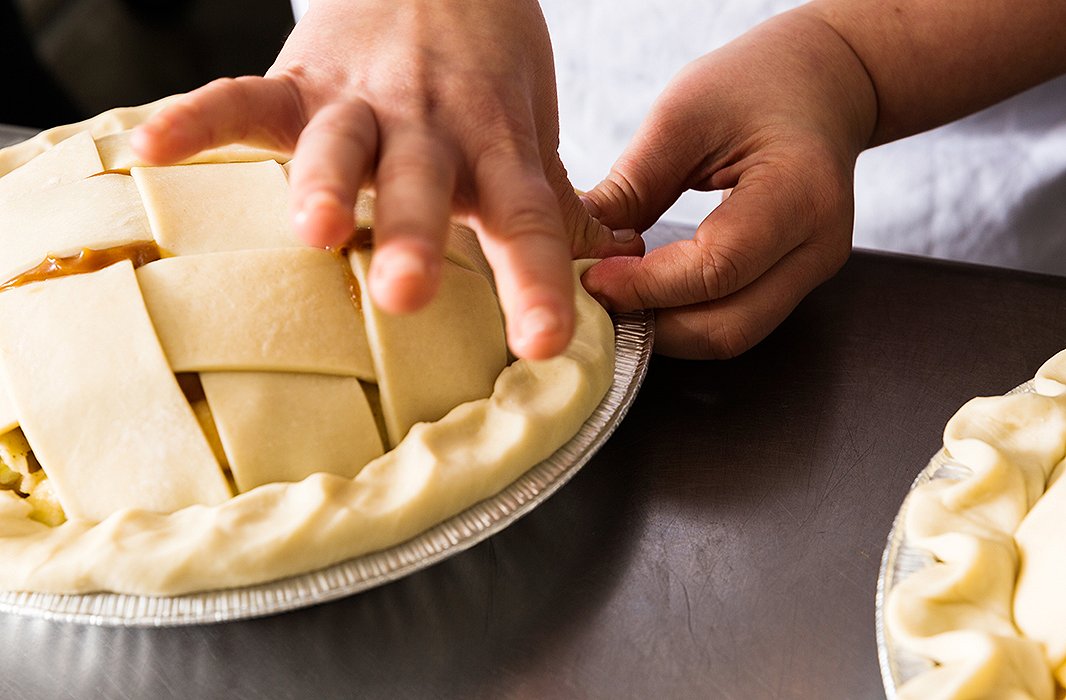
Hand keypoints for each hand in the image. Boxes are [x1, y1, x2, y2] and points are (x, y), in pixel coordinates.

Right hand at [131, 0, 641, 358]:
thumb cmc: (487, 73)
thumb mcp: (530, 134)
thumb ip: (557, 207)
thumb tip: (617, 266)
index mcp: (494, 151)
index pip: (525, 222)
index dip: (535, 283)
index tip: (544, 344)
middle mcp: (431, 129)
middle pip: (424, 184)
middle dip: (414, 235)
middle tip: (406, 293)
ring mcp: (361, 103)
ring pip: (341, 144)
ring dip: (323, 184)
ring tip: (311, 229)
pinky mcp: (300, 80)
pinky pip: (245, 98)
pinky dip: (200, 118)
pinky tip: (152, 148)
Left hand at [580, 8, 875, 358]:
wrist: (821, 84)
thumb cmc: (754, 84)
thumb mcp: (683, 116)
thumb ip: (631, 186)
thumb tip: (575, 248)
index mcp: (799, 192)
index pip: (715, 268)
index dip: (645, 286)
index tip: (591, 278)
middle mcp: (817, 246)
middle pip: (726, 325)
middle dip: (651, 325)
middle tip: (593, 301)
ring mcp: (812, 272)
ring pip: (730, 336)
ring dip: (664, 330)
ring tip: (613, 301)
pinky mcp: (793, 283)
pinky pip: (733, 321)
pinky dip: (682, 319)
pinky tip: (644, 298)